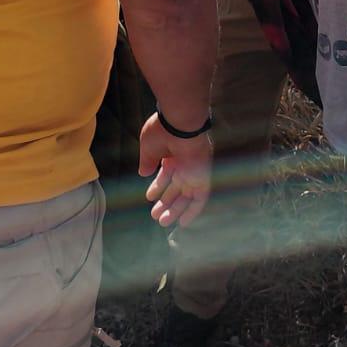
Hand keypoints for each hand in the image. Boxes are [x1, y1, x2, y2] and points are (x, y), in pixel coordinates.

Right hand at [138, 114, 211, 229]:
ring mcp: (194, 171)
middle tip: (155, 216)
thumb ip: (147, 162)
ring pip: (186, 196)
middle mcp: (184, 163)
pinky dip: (193, 210)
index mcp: (172, 154)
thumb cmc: (162, 132)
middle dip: (166, 202)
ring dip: (175, 209)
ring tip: (163, 222)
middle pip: (176, 188)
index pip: (166, 175)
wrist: (181, 124)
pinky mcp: (203, 177)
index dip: (157, 187)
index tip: (149, 197)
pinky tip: (183, 222)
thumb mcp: (148, 148)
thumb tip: (143, 174)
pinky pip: (200, 197)